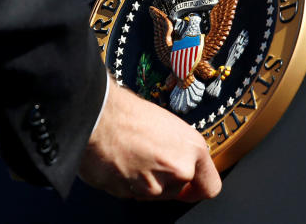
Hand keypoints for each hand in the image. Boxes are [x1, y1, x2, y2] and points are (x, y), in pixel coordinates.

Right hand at [78, 80, 221, 201]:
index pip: (210, 186)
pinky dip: (123, 179)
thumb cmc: (127, 110)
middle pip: (176, 189)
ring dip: (142, 178)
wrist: (96, 114)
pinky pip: (129, 191)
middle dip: (164, 177)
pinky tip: (117, 158)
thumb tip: (177, 157)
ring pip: (152, 192)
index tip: (191, 184)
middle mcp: (176, 171)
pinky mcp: (127, 194)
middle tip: (148, 153)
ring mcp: (152, 187)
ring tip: (130, 152)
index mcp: (191, 150)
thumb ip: (178, 148)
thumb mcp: (167, 123)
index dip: (198, 186)